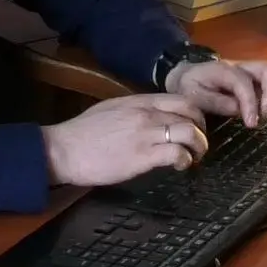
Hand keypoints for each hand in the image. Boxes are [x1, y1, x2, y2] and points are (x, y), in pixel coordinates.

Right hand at [40, 93, 209, 186]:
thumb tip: (151, 118)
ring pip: (190, 132)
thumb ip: (134, 111)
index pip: (182, 99)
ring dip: (198, 147)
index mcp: (140, 101)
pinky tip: (179, 166)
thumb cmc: (83, 132)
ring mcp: (145, 133)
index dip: (196, 114)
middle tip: (197, 144)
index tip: (194, 127)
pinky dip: (184, 160)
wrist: (64, 149)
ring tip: (193, 158)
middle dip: (202, 130)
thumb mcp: (111, 110)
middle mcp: (147, 113)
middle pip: (192, 114)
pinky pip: (177, 153)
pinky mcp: (142, 155)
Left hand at [164, 58, 266, 127]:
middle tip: (264, 115)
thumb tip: (238, 109)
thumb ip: (215, 102)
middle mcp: (242, 66)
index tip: (251, 124)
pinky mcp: (259, 78)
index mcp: (224, 70)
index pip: (245, 82)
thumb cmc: (190, 87)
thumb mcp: (192, 96)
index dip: (251, 103)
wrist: (188, 76)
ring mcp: (252, 71)